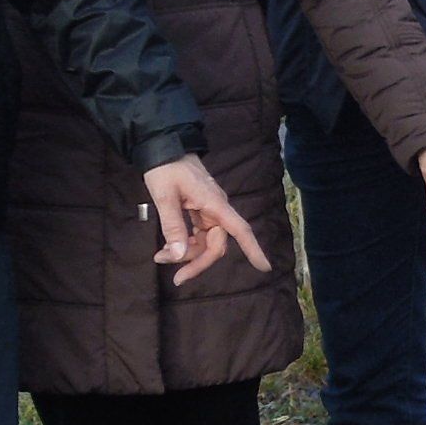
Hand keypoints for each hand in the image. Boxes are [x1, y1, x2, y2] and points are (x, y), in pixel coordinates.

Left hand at [142, 154, 272, 287]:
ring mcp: (208, 211)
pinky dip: (184, 244)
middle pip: (217, 244)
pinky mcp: (199, 211)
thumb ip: (173, 226)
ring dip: (187, 254)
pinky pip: (197, 234)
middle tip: (176, 278)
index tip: (264, 267)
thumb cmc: (165, 168)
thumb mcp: (165, 196)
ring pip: (205, 242)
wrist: (162, 146)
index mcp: (214, 204)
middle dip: (197, 262)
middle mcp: (216, 209)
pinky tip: (168, 248)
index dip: (253, 248)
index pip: (239, 229)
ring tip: (160, 256)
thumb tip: (179, 255)